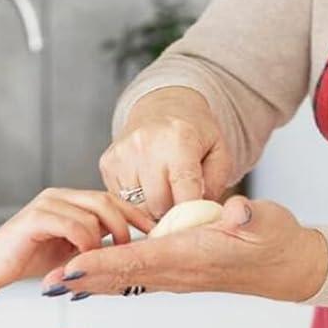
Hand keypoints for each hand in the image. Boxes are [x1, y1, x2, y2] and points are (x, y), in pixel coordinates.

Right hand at [0, 189, 153, 319]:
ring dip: (103, 240)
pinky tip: (82, 259)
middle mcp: (59, 196)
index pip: (111, 198)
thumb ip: (95, 241)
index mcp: (69, 200)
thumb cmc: (30, 260)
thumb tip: (127, 245)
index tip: (156, 230)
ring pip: (92, 214)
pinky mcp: (36, 217)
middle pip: (106, 200)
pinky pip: (74, 225)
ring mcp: (47, 204)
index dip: (136, 213)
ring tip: (102, 260)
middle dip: (125, 225)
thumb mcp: (72, 249)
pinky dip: (85, 243)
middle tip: (130, 250)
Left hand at [40, 196, 327, 304]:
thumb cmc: (276, 240)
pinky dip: (107, 278)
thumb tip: (236, 209)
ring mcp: (177, 276)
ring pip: (123, 281)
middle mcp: (178, 272)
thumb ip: (248, 216)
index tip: (71, 269)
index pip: (138, 260)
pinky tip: (88, 278)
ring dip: (89, 282)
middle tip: (43, 284)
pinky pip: (135, 278)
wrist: (289, 266)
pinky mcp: (178, 273)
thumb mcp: (266, 221)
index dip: (103, 264)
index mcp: (192, 255)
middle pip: (120, 277)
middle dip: (82, 281)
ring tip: (53, 284)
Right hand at [100, 87, 233, 218]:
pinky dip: (135, 200)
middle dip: (171, 211)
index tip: (194, 221)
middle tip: (179, 201)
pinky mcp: (107, 163)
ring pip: (137, 207)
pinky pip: (121, 200)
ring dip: (152, 207)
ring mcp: (122, 154)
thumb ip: (216, 185)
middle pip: (158, 205)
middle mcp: (146, 145)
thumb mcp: (219, 153)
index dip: (190, 214)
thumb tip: (200, 216)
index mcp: (180, 140)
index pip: (184, 191)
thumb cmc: (194, 133)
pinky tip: (146, 184)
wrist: (163, 106)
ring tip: (163, 189)